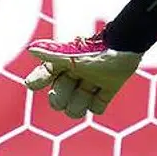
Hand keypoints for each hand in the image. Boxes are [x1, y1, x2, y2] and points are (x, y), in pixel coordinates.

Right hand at [22, 32, 141, 118]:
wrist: (125, 47)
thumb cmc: (96, 50)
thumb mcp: (71, 56)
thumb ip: (51, 55)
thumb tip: (30, 50)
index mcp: (62, 64)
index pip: (40, 78)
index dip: (38, 81)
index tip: (36, 81)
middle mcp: (74, 74)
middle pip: (58, 100)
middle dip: (62, 98)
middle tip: (71, 87)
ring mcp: (91, 82)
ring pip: (76, 107)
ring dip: (80, 104)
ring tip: (88, 91)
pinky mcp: (108, 88)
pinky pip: (97, 107)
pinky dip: (98, 104)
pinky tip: (102, 92)